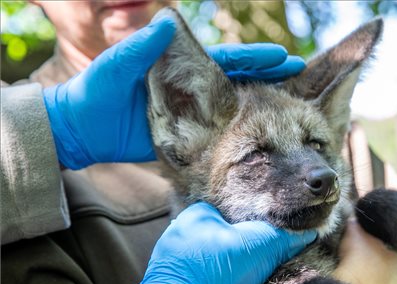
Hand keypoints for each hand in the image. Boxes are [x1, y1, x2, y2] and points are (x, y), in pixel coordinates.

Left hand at [43, 19, 305, 169]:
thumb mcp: (116, 65)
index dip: (255, 59)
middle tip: (298, 74)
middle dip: (269, 76)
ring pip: (235, 106)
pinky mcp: (187, 136)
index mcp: (180, 66)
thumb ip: (141, 46)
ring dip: (262, 104)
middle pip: (240, 80)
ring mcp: (192, 113)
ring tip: (290, 105)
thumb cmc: (95, 91)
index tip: (283, 56)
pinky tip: (262, 134)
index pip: (226, 59)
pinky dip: (242, 132)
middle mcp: (192, 88)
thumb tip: (168, 17)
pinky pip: (220, 132)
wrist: (82, 129)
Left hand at [130, 202, 315, 283]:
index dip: (256, 218)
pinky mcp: (170, 278)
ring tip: (244, 271)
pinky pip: (197, 270)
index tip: (272, 230)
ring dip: (225, 260)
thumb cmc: (211, 274)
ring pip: (209, 252)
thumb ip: (281, 238)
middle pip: (222, 231)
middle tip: (261, 253)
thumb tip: (309, 233)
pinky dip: (212, 276)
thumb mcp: (255, 249)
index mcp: (197, 212)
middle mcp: (180, 229)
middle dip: (240, 240)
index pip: (234, 208)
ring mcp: (172, 255)